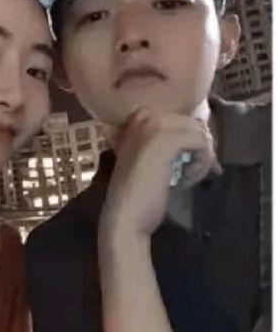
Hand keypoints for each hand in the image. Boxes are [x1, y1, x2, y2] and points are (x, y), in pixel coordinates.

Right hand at [101, 108, 217, 237]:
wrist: (126, 216)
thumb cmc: (139, 193)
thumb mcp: (151, 158)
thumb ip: (169, 142)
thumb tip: (206, 133)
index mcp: (137, 118)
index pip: (182, 119)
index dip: (190, 142)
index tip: (182, 165)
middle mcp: (144, 115)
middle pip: (193, 124)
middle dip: (198, 150)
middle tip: (186, 174)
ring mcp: (154, 125)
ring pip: (200, 133)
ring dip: (200, 159)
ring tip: (185, 179)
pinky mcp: (167, 140)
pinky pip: (202, 143)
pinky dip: (201, 165)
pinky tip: (185, 181)